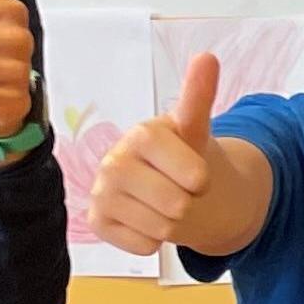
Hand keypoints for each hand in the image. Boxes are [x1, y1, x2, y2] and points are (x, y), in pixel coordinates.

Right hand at [86, 54, 220, 254]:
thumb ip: (200, 96)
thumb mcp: (197, 131)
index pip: (192, 175)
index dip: (202, 180)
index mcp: (142, 134)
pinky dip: (153, 240)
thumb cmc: (185, 155)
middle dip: (188, 202)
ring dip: (172, 222)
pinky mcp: (97, 221)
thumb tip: (207, 56)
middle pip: (176, 205)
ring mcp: (101, 192)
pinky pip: (143, 246)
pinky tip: (146, 218)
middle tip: (179, 188)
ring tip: (164, 201)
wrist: (170, 186)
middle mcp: (114, 161)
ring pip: (161, 228)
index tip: (198, 173)